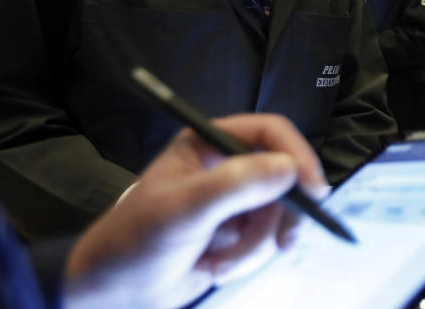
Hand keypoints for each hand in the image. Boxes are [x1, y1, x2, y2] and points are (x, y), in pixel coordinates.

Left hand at [64, 114, 326, 308]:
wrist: (112, 292)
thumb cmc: (135, 241)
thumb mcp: (184, 211)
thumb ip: (235, 185)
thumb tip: (289, 168)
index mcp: (209, 142)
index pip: (270, 132)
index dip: (296, 155)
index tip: (312, 189)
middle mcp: (226, 164)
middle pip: (283, 175)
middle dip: (280, 214)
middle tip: (284, 242)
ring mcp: (233, 199)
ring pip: (277, 212)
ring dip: (255, 245)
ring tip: (220, 264)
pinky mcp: (237, 231)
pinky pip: (266, 238)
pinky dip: (248, 258)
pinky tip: (216, 267)